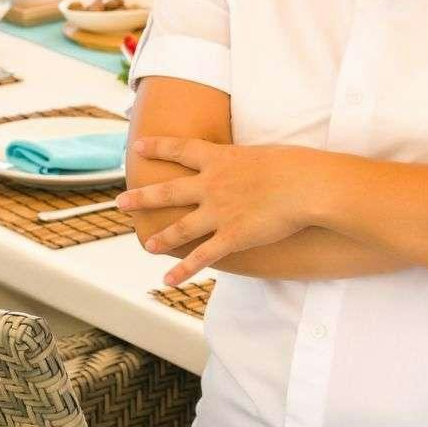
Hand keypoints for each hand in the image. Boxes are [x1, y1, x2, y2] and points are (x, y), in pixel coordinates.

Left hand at [117, 139, 318, 286]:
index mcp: (220, 158)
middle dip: (142, 197)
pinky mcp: (232, 236)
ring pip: (181, 227)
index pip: (180, 149)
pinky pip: (202, 257)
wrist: (306, 186)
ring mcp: (219, 212)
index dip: (157, 147)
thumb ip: (249, 162)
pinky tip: (167, 281)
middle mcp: (212, 185)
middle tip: (121, 202)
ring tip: (145, 245)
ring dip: (162, 238)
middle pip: (168, 191)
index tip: (136, 146)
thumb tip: (252, 166)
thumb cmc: (295, 165)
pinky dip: (183, 271)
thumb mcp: (265, 153)